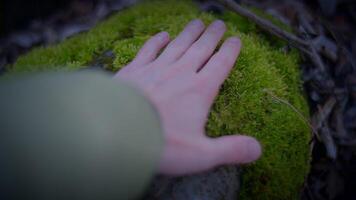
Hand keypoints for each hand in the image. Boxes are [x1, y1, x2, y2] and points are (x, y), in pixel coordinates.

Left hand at [114, 19, 260, 174]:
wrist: (117, 131)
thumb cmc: (161, 145)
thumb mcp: (201, 154)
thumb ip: (230, 149)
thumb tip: (258, 150)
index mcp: (199, 90)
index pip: (221, 64)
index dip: (230, 51)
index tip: (236, 39)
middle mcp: (180, 73)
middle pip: (201, 49)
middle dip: (212, 36)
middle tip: (218, 23)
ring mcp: (156, 69)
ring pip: (177, 45)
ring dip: (189, 33)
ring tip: (197, 23)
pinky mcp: (134, 71)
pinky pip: (149, 50)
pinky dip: (156, 41)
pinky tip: (162, 35)